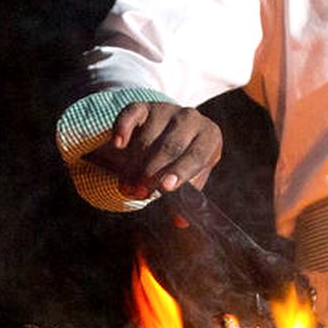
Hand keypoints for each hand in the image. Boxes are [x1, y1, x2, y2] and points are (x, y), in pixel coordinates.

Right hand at [86, 102, 222, 199]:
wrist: (172, 130)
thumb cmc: (186, 159)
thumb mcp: (193, 175)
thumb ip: (187, 197)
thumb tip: (181, 222)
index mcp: (209, 136)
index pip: (198, 154)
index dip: (181, 171)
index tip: (165, 188)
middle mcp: (191, 118)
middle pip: (170, 146)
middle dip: (152, 173)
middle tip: (139, 193)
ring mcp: (167, 109)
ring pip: (147, 137)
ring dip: (134, 164)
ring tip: (127, 187)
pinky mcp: (144, 105)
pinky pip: (130, 114)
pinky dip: (122, 128)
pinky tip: (118, 145)